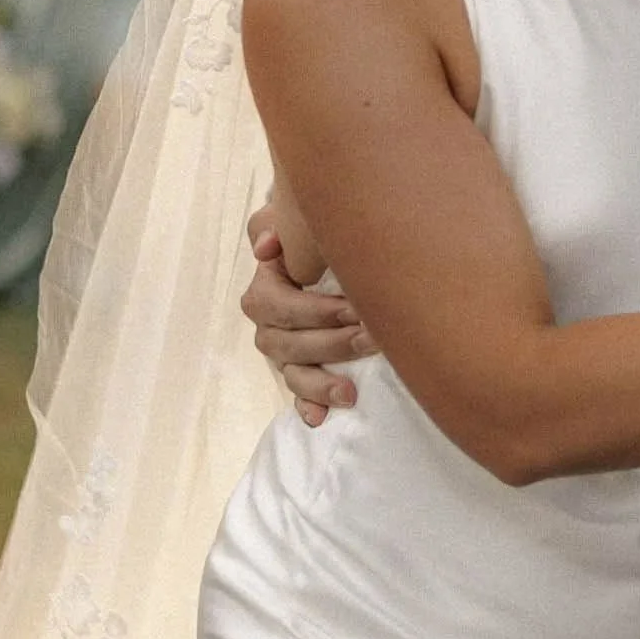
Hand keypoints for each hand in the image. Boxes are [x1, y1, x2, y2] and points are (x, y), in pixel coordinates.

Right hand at [239, 204, 371, 426]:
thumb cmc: (312, 237)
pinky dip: (308, 406)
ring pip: (293, 373)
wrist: (326, 256)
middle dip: (332, 343)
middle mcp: (269, 325)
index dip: (315, 311)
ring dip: (321, 382)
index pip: (279, 306)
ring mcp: (283, 352)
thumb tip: (269, 245)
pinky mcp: (299, 371)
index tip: (355, 308)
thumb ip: (276, 225)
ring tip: (350, 391)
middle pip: (290, 343)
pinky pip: (298, 395)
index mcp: (265, 290)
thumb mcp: (292, 220)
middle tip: (373, 338)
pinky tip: (321, 418)